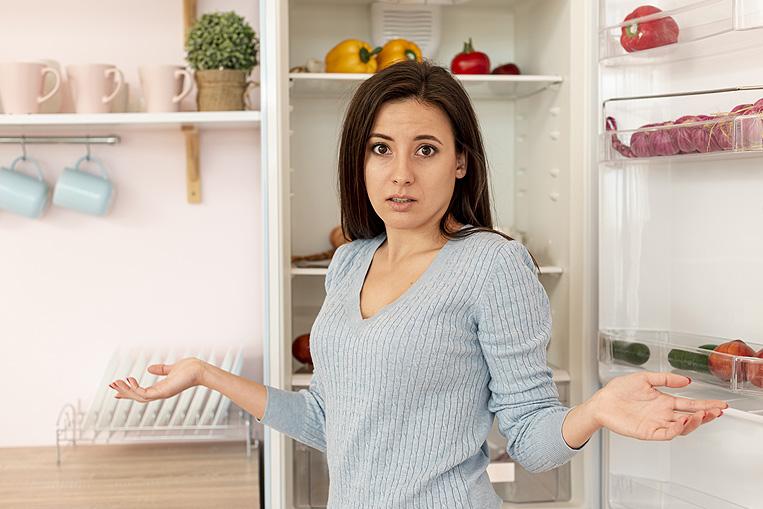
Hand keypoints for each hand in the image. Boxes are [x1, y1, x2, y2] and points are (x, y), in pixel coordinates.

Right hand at [108, 357, 205, 402]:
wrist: (200, 370)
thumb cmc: (190, 369)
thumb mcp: (172, 368)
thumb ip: (161, 369)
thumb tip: (149, 368)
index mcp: (161, 388)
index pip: (142, 392)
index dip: (129, 391)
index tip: (117, 390)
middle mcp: (160, 393)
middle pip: (138, 397)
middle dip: (124, 392)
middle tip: (112, 386)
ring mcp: (161, 394)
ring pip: (138, 396)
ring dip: (126, 390)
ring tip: (116, 382)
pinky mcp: (163, 392)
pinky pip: (144, 393)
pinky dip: (134, 388)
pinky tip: (128, 380)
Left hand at [590, 372, 727, 439]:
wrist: (602, 402)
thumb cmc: (618, 391)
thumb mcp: (644, 378)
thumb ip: (665, 379)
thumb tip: (686, 380)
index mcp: (664, 401)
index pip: (689, 404)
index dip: (706, 404)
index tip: (720, 404)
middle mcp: (663, 414)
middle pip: (691, 417)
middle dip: (706, 415)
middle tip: (718, 411)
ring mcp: (657, 424)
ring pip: (682, 427)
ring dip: (695, 422)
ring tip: (703, 414)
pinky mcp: (648, 432)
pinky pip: (667, 433)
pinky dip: (677, 429)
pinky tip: (684, 421)